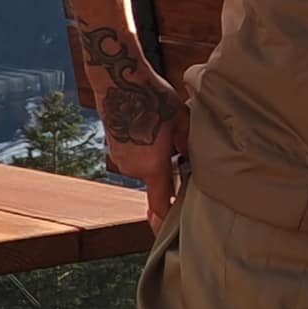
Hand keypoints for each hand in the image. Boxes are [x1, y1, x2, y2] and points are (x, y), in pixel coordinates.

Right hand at [118, 106, 185, 223]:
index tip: (171, 230)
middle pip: (155, 183)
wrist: (118, 78)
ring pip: (144, 168)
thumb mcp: (182, 120)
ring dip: (154, 159)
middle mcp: (133, 168)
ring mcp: (120, 159)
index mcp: (152, 167)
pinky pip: (134, 157)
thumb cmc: (151, 97)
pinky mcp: (114, 147)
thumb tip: (194, 160)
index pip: (160, 205)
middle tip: (177, 150)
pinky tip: (147, 128)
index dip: (166, 220)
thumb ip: (189, 146)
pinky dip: (142, 150)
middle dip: (167, 173)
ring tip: (160, 132)